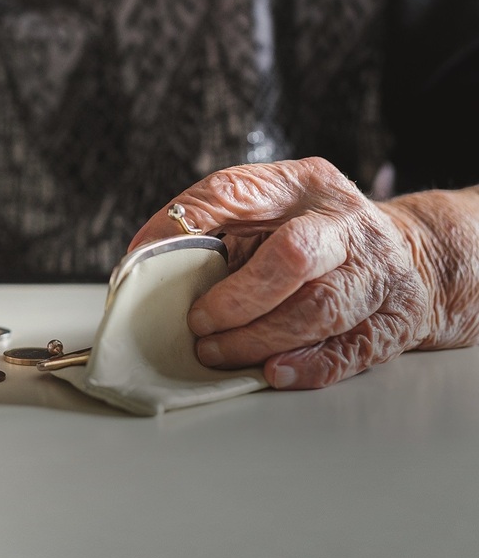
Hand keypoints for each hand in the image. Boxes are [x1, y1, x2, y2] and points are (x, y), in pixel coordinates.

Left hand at [127, 157, 476, 389]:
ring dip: (258, 338)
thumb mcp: (272, 208)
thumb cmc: (317, 234)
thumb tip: (146, 260)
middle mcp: (344, 224)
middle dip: (237, 297)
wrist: (412, 256)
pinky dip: (308, 365)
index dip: (186, 223)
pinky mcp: (392, 320)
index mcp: (302, 185)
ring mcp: (375, 273)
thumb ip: (217, 227)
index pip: (237, 191)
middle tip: (197, 321)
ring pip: (320, 309)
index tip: (145, 256)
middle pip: (294, 256)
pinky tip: (271, 372)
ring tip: (216, 352)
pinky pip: (351, 349)